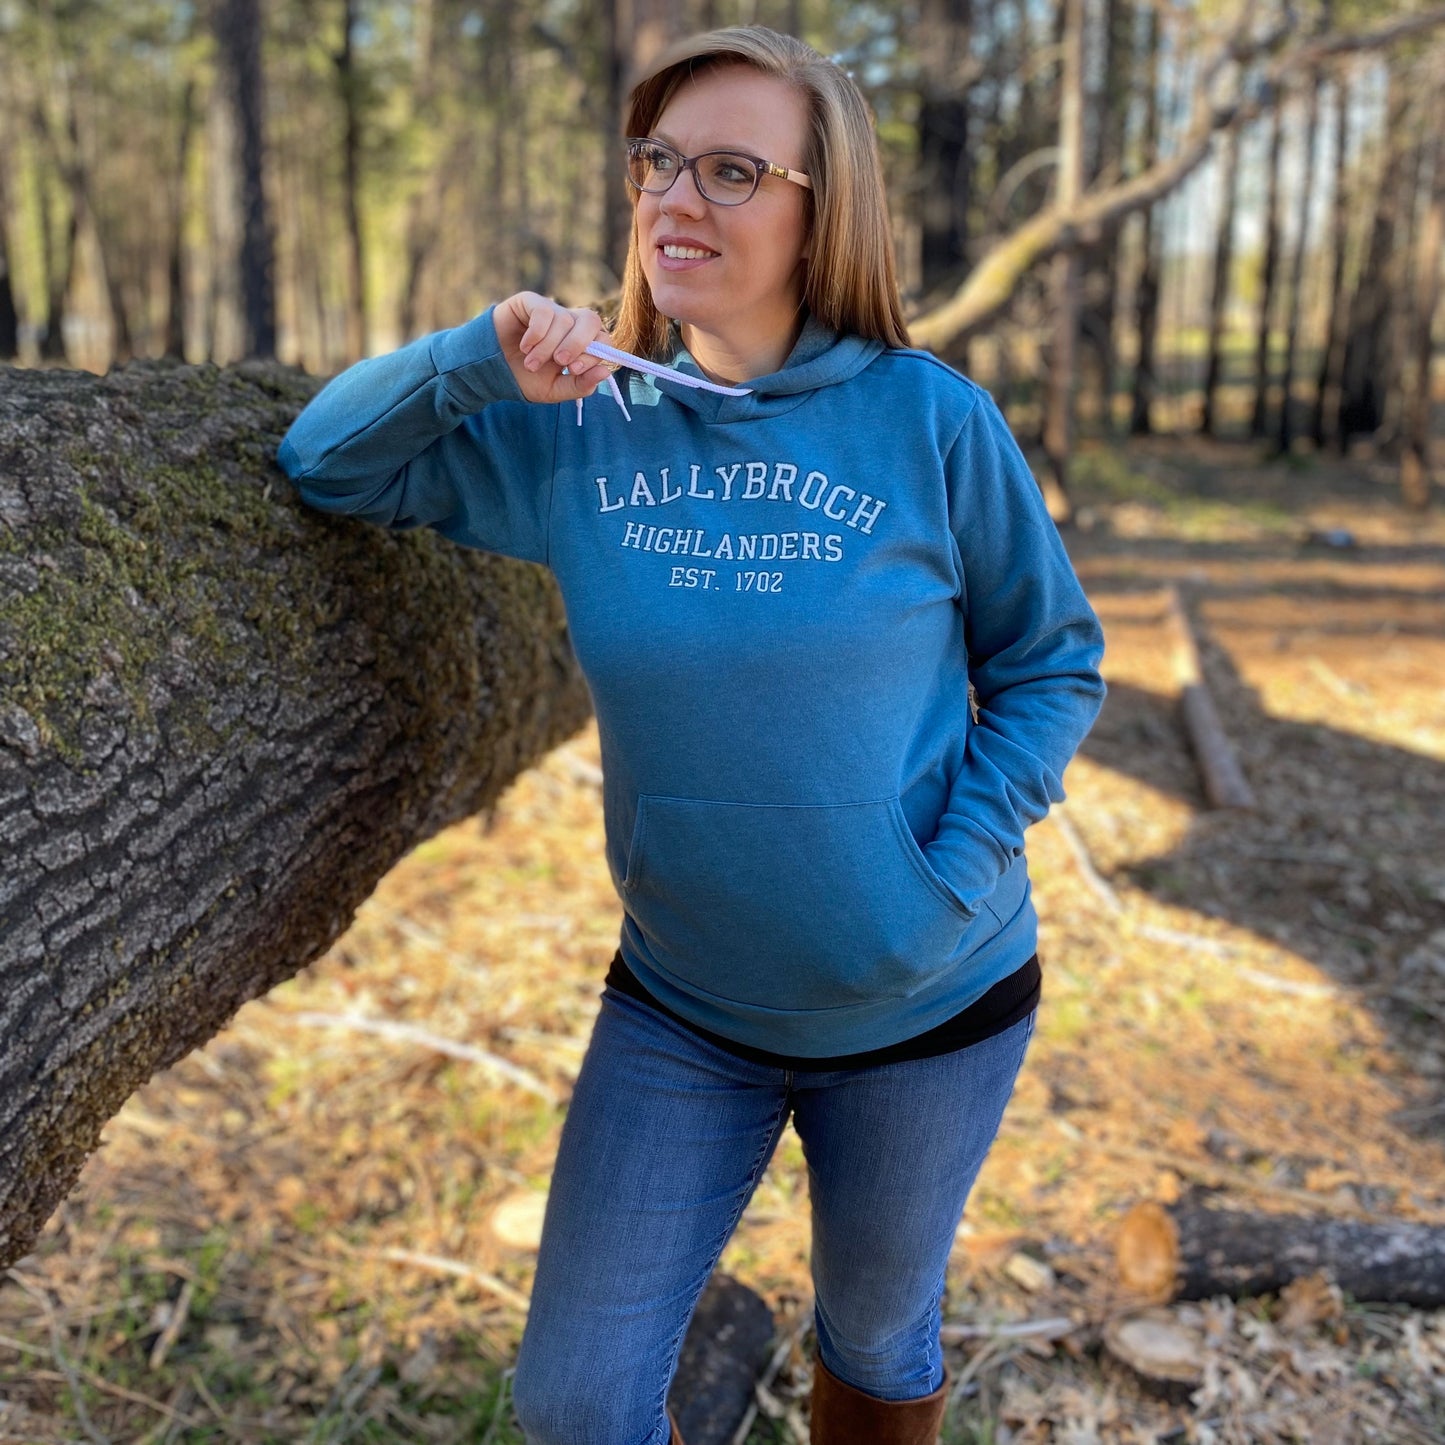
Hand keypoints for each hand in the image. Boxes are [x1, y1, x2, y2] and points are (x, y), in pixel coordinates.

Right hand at [492, 292, 615, 404]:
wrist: (492, 371)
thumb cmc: (526, 379)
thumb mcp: (555, 390)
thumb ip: (581, 386)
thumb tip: (605, 372)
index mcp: (581, 343)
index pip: (603, 339)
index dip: (594, 353)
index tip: (573, 370)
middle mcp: (570, 323)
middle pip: (591, 320)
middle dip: (577, 344)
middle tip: (560, 362)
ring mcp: (551, 311)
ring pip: (563, 321)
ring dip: (547, 348)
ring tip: (530, 364)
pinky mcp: (530, 302)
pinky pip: (544, 311)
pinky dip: (537, 333)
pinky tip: (525, 347)